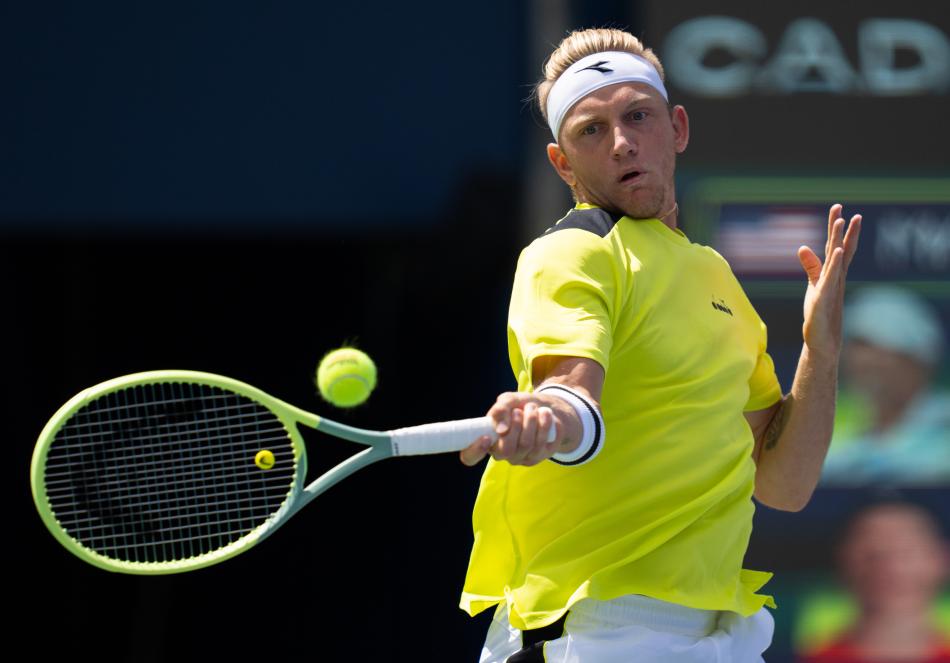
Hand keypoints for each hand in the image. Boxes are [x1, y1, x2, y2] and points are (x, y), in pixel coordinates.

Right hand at [459, 392, 567, 466]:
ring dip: (530, 421)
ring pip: (525, 445)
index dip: (474, 451)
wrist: (545, 408)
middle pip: (505, 450)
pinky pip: (540, 445)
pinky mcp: (537, 457)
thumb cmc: (521, 406)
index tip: (485, 437)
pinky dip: (543, 425)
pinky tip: (545, 414)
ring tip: (532, 407)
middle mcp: (501, 453)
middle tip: (520, 411)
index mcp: (486, 439)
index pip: (470, 457)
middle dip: (515, 426)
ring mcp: (519, 458)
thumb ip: (500, 409)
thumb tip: (500, 428)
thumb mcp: (508, 401)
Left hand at [797, 204, 861, 357]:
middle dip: (842, 228)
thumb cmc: (819, 312)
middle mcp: (836, 277)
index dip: (836, 228)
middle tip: (843, 207)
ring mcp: (832, 286)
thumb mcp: (814, 284)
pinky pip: (830, 278)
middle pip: (840, 248)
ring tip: (844, 220)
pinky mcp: (824, 297)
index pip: (835, 246)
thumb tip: (803, 247)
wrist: (822, 339)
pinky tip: (836, 251)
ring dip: (840, 239)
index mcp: (833, 273)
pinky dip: (833, 264)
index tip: (838, 209)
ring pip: (837, 259)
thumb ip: (811, 266)